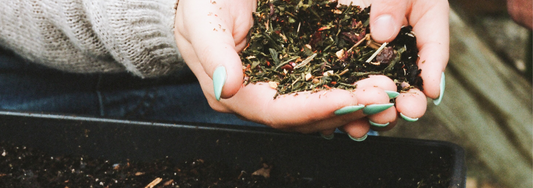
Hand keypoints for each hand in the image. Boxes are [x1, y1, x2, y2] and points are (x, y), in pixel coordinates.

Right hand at [173, 0, 447, 139]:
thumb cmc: (204, 2)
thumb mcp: (201, 17)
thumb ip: (213, 51)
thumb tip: (226, 86)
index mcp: (231, 93)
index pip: (275, 111)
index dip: (313, 109)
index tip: (348, 100)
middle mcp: (257, 97)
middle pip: (304, 115)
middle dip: (346, 109)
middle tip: (383, 97)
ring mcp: (278, 87)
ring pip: (321, 106)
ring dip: (357, 103)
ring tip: (389, 94)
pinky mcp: (295, 73)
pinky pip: (326, 87)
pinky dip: (352, 87)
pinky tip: (375, 83)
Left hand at [332, 0, 448, 132]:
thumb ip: (392, 3)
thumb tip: (383, 34)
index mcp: (424, 27)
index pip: (433, 52)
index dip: (432, 74)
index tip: (430, 92)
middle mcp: (401, 51)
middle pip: (407, 82)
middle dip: (407, 100)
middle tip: (406, 112)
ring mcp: (372, 62)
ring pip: (377, 91)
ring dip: (374, 110)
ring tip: (370, 123)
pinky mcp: (347, 66)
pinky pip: (346, 87)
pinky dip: (343, 104)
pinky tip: (336, 119)